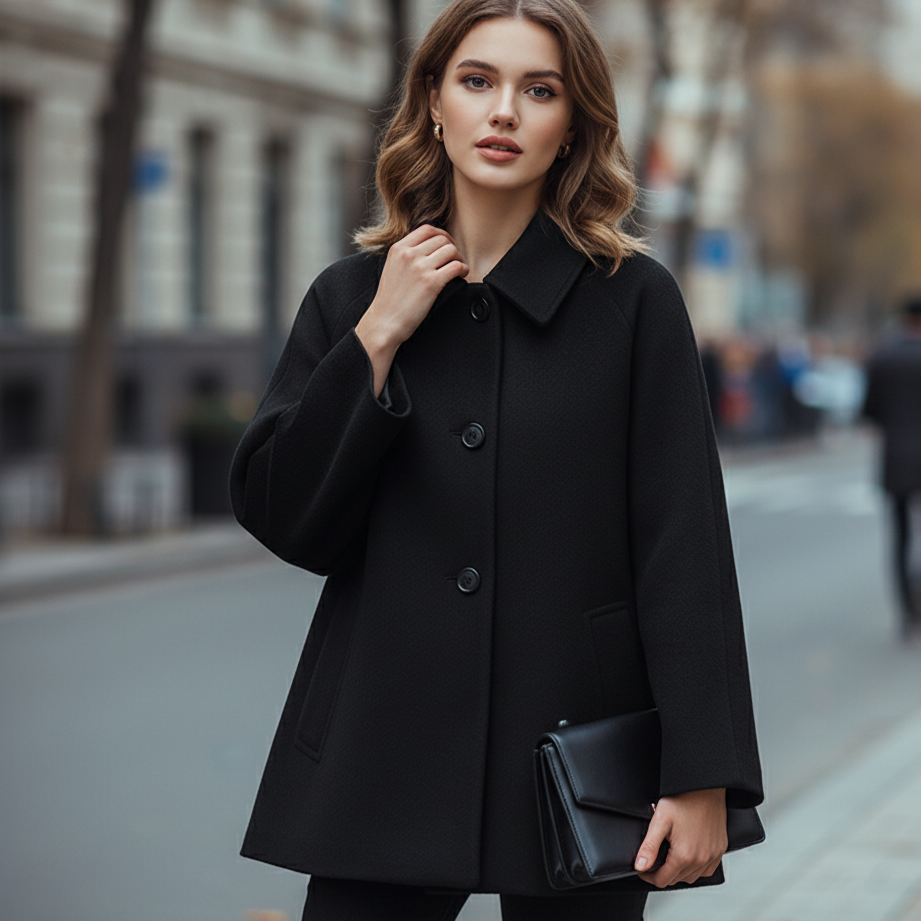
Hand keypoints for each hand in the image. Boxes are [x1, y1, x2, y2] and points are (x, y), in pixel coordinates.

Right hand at [356, 225, 467, 394]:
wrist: (384, 323)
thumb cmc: (389, 302)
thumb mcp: (392, 269)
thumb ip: (407, 256)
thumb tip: (429, 250)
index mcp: (398, 249)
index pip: (427, 229)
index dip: (442, 235)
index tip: (447, 245)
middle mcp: (409, 254)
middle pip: (442, 239)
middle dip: (453, 248)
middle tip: (455, 260)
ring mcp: (420, 267)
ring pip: (451, 250)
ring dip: (459, 259)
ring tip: (459, 269)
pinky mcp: (431, 283)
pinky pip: (456, 267)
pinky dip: (463, 270)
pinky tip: (461, 276)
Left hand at [634, 788, 727, 887]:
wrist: (705, 787)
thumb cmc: (684, 799)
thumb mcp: (660, 820)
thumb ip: (649, 846)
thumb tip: (640, 866)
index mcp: (684, 855)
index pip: (663, 880)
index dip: (649, 876)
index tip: (643, 870)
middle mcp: (701, 859)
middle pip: (677, 879)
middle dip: (662, 873)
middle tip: (654, 860)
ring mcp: (713, 855)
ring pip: (692, 877)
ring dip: (679, 872)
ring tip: (669, 858)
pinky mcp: (720, 849)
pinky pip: (707, 870)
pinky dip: (696, 868)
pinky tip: (689, 857)